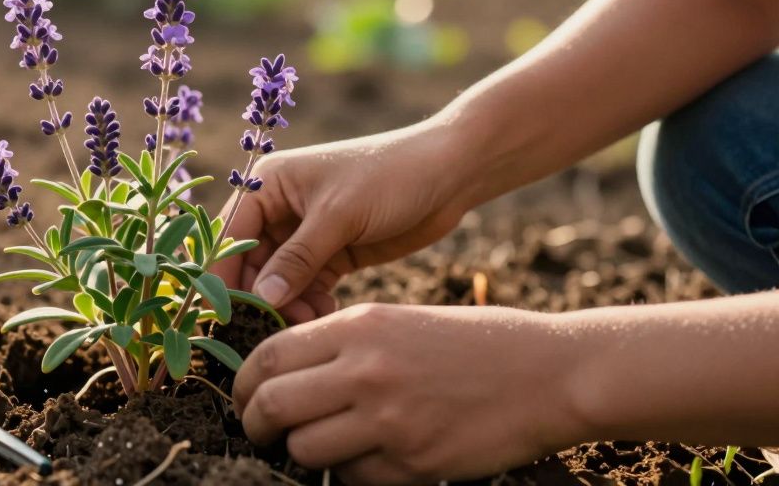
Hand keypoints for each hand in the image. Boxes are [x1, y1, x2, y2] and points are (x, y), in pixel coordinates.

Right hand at [211, 122, 475, 322]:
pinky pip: (309, 287)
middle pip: (253, 263)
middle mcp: (279, 209)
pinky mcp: (333, 253)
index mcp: (268, 185)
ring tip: (310, 322)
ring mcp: (306, 233)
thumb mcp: (339, 215)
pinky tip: (325, 318)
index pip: (231, 237)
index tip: (223, 316)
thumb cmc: (389, 175)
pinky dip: (312, 305)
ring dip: (289, 305)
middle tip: (278, 328)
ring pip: (281, 281)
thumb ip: (297, 259)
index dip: (223, 276)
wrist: (449, 173)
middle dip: (262, 297)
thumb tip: (262, 299)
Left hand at [232, 303, 585, 484]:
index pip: (268, 356)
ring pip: (304, 448)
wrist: (549, 373)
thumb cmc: (472, 342)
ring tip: (321, 445)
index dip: (242, 384)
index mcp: (358, 327)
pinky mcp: (413, 461)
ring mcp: (389, 418)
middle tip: (260, 432)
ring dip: (303, 452)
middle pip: (272, 406)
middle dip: (255, 425)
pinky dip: (351, 473)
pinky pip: (352, 477)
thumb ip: (341, 344)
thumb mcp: (399, 320)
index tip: (243, 399)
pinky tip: (372, 457)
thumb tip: (284, 374)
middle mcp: (365, 369)